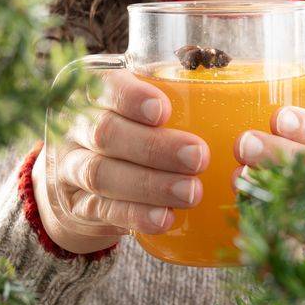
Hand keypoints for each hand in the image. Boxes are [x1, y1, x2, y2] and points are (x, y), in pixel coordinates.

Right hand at [33, 68, 208, 254]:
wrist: (74, 176)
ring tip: (190, 193)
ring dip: (150, 185)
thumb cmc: (124, 127)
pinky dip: (135, 215)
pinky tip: (164, 218)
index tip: (162, 110)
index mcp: (89, 90)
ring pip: (102, 174)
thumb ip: (172, 95)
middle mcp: (73, 125)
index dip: (130, 97)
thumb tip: (236, 94)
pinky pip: (102, 211)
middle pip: (106, 133)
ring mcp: (68, 167)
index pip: (103, 86)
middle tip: (198, 157)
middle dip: (154, 147)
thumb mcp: (135, 103)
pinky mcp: (76, 205)